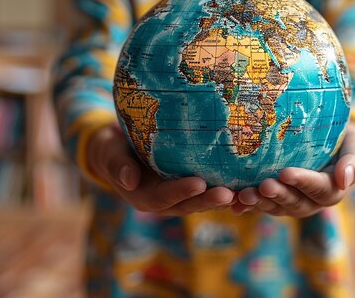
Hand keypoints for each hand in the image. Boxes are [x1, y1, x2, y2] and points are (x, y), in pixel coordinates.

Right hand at [86, 125, 234, 215]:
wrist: (117, 151)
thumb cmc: (111, 150)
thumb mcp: (110, 155)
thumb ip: (118, 166)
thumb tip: (129, 180)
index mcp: (143, 196)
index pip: (163, 197)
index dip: (180, 191)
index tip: (198, 183)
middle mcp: (163, 201)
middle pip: (188, 204)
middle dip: (207, 200)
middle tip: (228, 194)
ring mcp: (177, 196)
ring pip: (201, 200)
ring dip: (221, 198)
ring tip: (242, 192)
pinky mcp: (188, 188)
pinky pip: (207, 190)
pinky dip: (225, 189)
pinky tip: (244, 183)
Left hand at [231, 122, 354, 216]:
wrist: (336, 147)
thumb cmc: (348, 143)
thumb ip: (353, 163)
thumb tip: (344, 179)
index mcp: (332, 190)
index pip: (318, 188)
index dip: (302, 182)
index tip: (285, 173)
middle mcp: (312, 202)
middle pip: (294, 202)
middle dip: (277, 195)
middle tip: (262, 186)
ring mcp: (292, 203)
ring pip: (275, 207)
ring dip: (259, 203)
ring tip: (242, 196)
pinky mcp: (276, 200)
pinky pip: (261, 204)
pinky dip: (247, 205)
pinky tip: (232, 203)